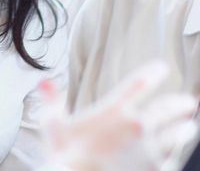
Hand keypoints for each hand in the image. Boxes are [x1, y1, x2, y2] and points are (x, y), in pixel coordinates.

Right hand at [40, 61, 198, 170]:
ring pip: (176, 135)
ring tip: (190, 125)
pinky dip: (175, 152)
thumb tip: (44, 82)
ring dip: (184, 128)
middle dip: (179, 104)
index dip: (153, 73)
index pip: (140, 83)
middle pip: (167, 109)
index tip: (161, 68)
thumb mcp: (52, 124)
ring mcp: (148, 150)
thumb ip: (51, 100)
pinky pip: (171, 158)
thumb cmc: (64, 156)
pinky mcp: (154, 170)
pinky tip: (176, 152)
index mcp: (114, 110)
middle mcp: (136, 126)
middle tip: (188, 101)